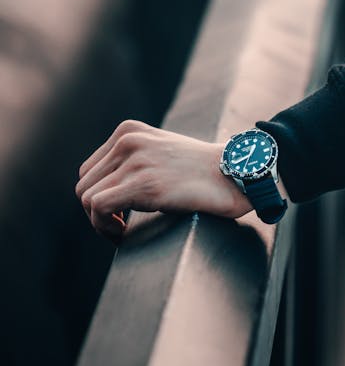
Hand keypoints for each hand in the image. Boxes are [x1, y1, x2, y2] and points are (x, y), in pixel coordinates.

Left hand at [75, 120, 252, 241]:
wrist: (238, 173)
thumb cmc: (206, 173)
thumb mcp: (164, 153)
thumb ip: (136, 161)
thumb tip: (112, 191)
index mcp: (129, 131)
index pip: (90, 170)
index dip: (98, 197)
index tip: (118, 215)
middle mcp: (127, 141)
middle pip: (85, 185)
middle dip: (97, 213)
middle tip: (120, 227)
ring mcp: (135, 160)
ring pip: (87, 198)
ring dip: (100, 223)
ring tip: (123, 232)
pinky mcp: (144, 184)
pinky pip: (98, 208)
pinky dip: (104, 227)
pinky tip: (124, 234)